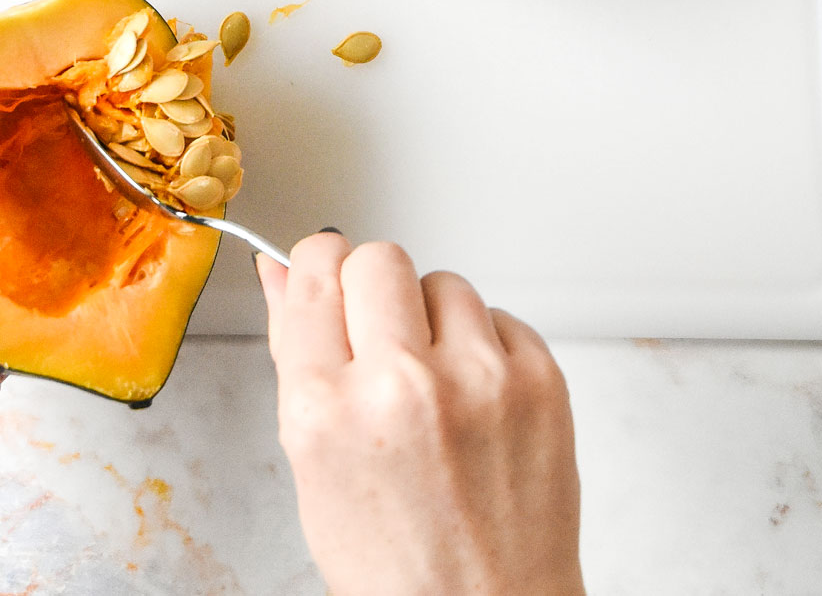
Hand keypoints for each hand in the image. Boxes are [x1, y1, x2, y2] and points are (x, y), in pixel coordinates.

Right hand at [258, 235, 583, 595]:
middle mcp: (403, 384)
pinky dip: (486, 348)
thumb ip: (295, 357)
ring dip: (434, 321)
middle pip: (380, 257)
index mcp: (327, 408)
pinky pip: (500, 316)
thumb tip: (281, 273)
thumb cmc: (394, 563)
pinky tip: (476, 403)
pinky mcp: (540, 382)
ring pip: (445, 282)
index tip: (327, 276)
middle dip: (374, 288)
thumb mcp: (312, 466)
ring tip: (434, 386)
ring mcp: (480, 379)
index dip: (318, 267)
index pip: (316, 272)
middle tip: (382, 337)